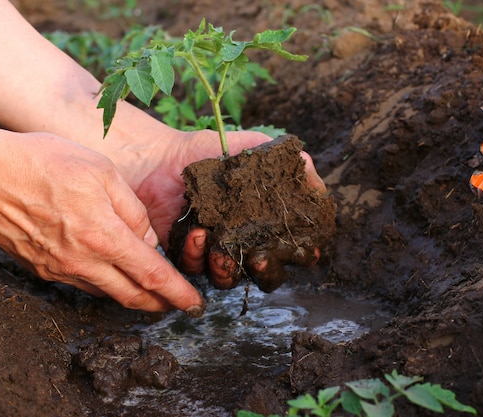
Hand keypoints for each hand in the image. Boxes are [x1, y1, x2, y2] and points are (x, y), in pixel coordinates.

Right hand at [0, 131, 203, 312]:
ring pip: (106, 292)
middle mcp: (82, 262)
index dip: (177, 294)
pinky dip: (103, 282)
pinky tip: (109, 271)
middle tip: (177, 304)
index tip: (194, 304)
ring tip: (148, 288)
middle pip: (131, 296)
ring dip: (131, 294)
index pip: (153, 276)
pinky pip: (81, 283)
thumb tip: (147, 238)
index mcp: (104, 236)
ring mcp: (59, 270)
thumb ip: (131, 208)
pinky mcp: (40, 269)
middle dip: (159, 304)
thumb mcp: (101, 171)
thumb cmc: (43, 163)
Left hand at [97, 110, 325, 287]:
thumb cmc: (209, 151)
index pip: (291, 247)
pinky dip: (197, 255)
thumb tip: (318, 185)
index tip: (305, 250)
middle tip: (260, 260)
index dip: (301, 253)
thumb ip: (289, 164)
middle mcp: (242, 241)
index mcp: (263, 221)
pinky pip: (195, 269)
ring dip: (228, 269)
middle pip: (265, 274)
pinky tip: (197, 233)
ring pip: (230, 278)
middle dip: (267, 272)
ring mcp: (215, 251)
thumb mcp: (253, 149)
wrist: (163, 156)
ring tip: (220, 251)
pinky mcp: (186, 254)